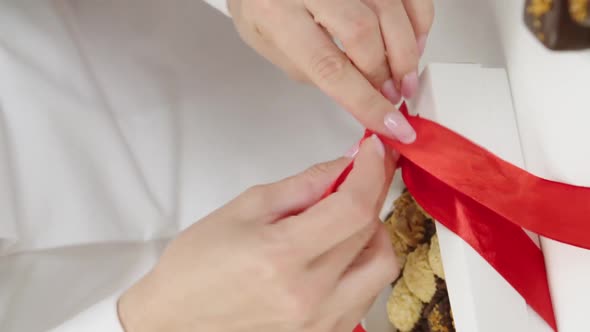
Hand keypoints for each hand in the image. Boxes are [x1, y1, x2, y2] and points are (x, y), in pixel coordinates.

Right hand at [118, 136, 399, 331]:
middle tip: (355, 176)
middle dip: (369, 193)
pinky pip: (366, 293)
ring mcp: (320, 321)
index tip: (372, 151)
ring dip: (371, 232)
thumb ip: (302, 185)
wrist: (177, 319)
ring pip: (380, 266)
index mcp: (282, 256)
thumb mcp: (245, 207)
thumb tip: (343, 164)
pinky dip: (362, 264)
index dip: (371, 172)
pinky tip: (338, 252)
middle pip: (370, 232)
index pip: (353, 207)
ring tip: (343, 219)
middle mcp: (309, 295)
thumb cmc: (198, 264)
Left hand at [228, 0, 433, 143]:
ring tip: (404, 77)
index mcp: (278, 13)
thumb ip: (314, 70)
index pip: (329, 66)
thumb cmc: (261, 6)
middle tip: (393, 96)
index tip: (390, 124)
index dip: (366, 101)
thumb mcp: (272, 46)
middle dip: (386, 74)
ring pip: (389, 10)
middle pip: (364, 34)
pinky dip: (418, 20)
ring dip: (406, 52)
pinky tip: (413, 42)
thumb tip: (362, 94)